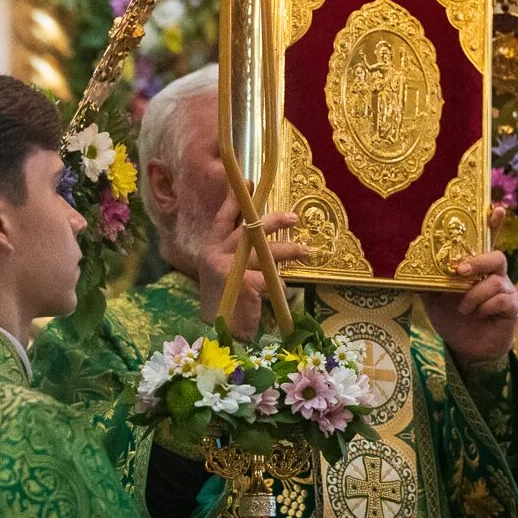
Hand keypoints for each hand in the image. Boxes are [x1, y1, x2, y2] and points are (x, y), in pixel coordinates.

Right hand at [197, 193, 308, 340]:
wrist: (217, 335)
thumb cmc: (224, 304)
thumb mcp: (228, 274)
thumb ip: (240, 255)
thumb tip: (265, 235)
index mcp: (211, 250)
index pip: (223, 219)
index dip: (234, 200)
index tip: (248, 181)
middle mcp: (215, 254)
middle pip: (249, 229)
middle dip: (274, 221)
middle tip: (294, 218)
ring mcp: (227, 268)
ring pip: (265, 252)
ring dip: (289, 250)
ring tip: (306, 251)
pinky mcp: (242, 283)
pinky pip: (271, 278)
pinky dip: (279, 284)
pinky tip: (281, 292)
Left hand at [420, 209, 517, 371]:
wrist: (466, 349)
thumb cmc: (452, 318)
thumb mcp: (433, 299)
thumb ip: (427, 282)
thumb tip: (405, 270)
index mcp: (476, 267)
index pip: (487, 241)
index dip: (494, 224)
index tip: (497, 209)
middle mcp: (495, 274)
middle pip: (496, 256)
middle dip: (478, 261)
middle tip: (459, 271)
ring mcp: (507, 290)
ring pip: (496, 280)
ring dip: (474, 295)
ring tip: (463, 309)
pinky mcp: (513, 307)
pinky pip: (503, 300)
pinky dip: (485, 308)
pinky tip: (478, 316)